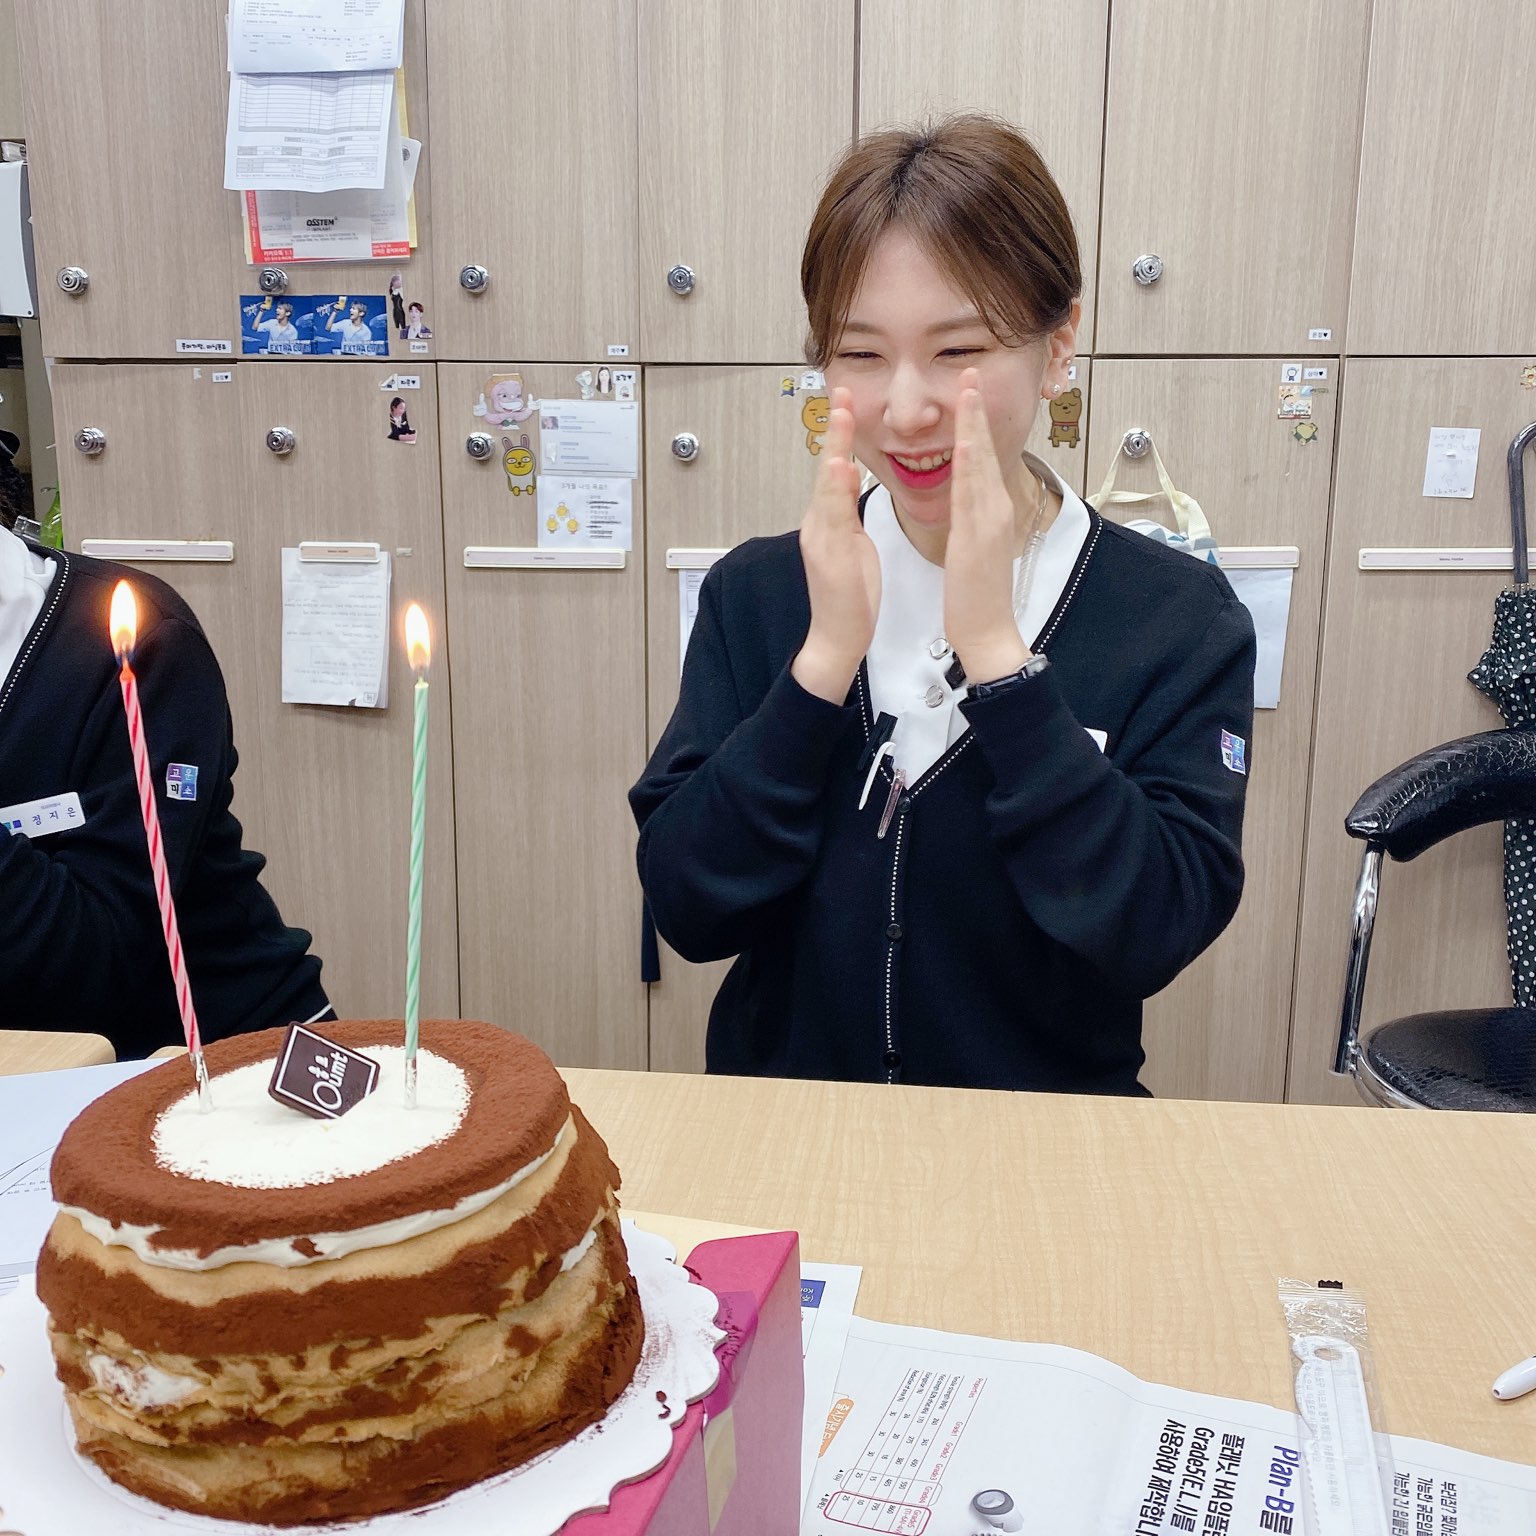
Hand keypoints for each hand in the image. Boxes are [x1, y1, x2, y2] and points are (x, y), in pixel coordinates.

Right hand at [792, 388, 878, 702]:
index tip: (849, 401)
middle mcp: (819, 524)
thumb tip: (849, 478)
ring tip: (840, 417)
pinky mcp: (826, 555)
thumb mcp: (853, 545)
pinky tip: (838, 469)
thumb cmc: (851, 598)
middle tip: (842, 393)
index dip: (840, 434)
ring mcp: (820, 538)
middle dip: (833, 430)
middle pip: (825, 469)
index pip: (835, 469)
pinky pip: (831, 517)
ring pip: (826, 487)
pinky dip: (833, 491)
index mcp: (829, 521)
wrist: (837, 640)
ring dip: (832, 450)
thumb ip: (848, 511)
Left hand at [944, 370, 1030, 685]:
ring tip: (969, 389)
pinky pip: (974, 494)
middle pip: (986, 452)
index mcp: (990, 512)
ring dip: (975, 424)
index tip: (968, 391)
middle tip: (972, 372)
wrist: (988, 632)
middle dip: (978, 411)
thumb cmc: (976, 596)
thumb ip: (972, 519)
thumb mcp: (974, 547)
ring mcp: (990, 521)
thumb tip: (967, 499)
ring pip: (982, 464)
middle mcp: (995, 510)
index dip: (976, 423)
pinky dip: (972, 465)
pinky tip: (966, 440)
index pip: (982, 459)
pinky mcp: (980, 536)